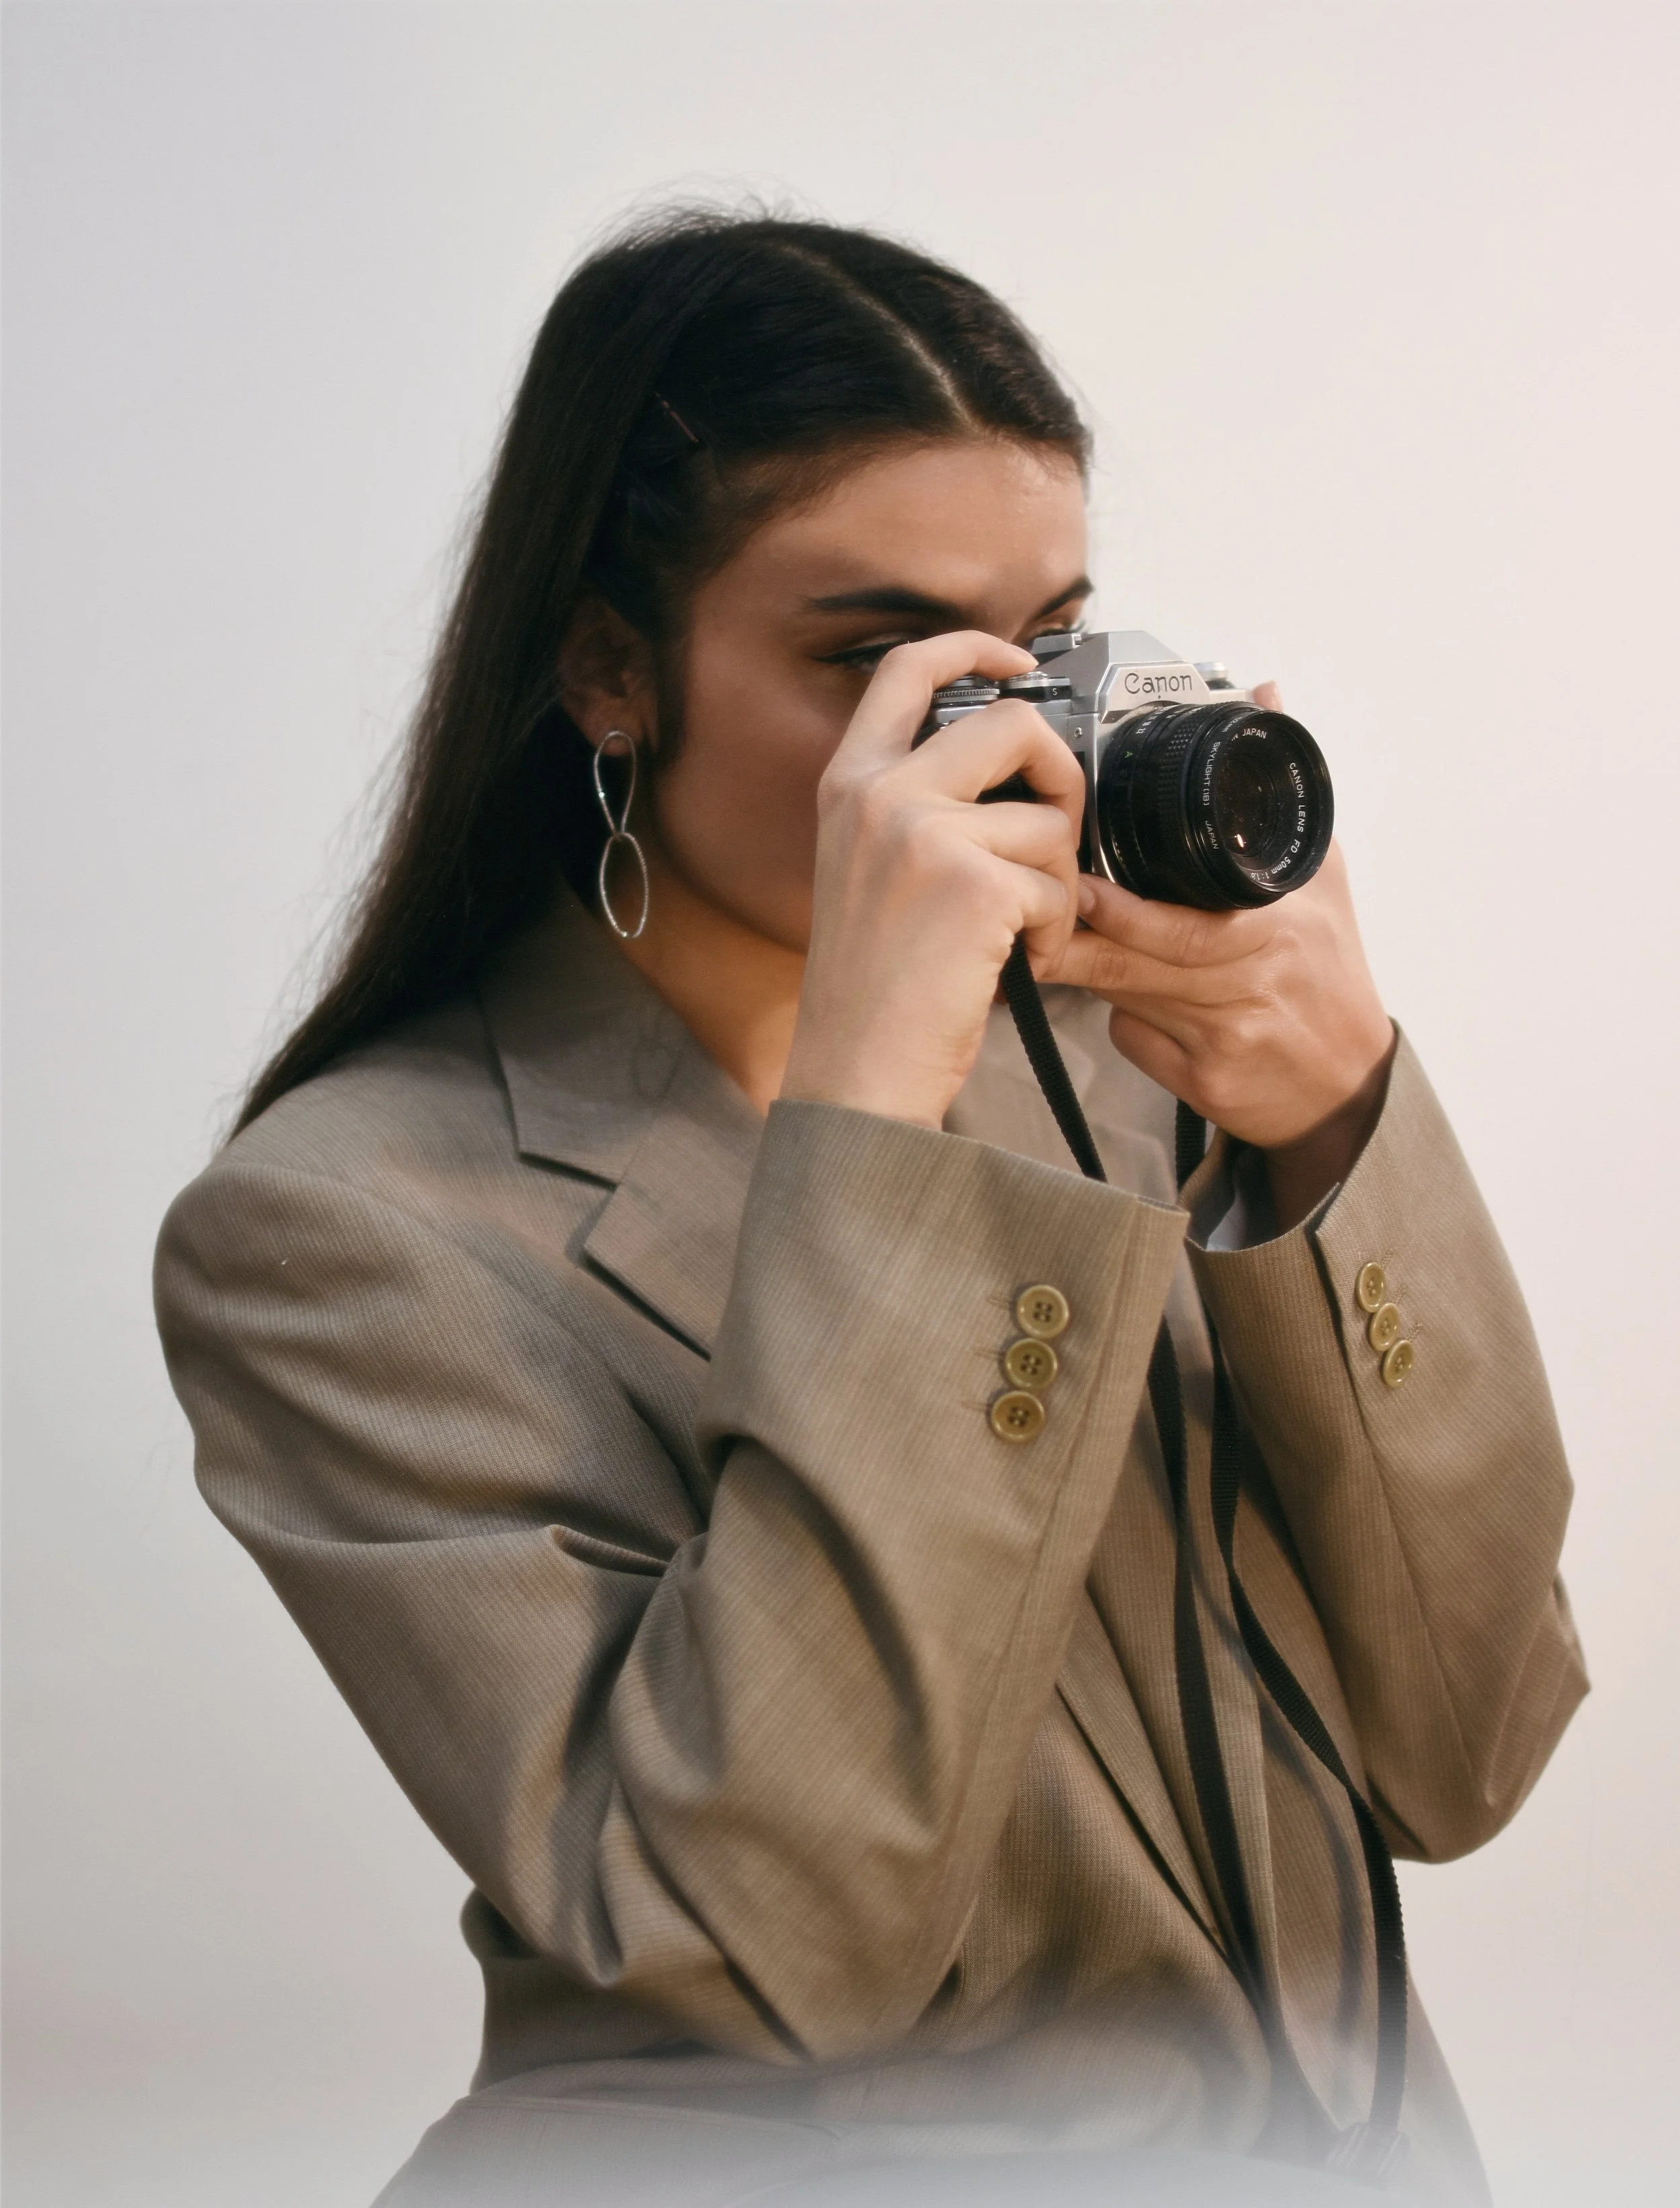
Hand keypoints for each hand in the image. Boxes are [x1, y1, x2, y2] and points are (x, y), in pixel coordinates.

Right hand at [781, 634, 1083, 1128]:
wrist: (856, 1072)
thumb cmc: (874, 990)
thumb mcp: (868, 872)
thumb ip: (918, 809)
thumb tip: (1015, 778)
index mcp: (849, 785)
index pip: (905, 671)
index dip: (972, 647)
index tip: (1017, 663)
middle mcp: (879, 795)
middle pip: (1011, 724)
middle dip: (1059, 776)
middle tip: (1055, 833)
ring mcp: (923, 833)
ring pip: (1048, 819)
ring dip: (1056, 883)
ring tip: (1019, 933)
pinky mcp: (973, 882)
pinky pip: (1057, 884)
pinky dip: (1054, 931)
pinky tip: (1016, 963)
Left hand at [1044, 839, 1395, 1229]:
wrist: (1351, 1086)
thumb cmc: (1329, 978)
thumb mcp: (1324, 886)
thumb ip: (1283, 807)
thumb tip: (1266, 712)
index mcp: (1281, 931)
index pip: (1188, 924)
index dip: (1125, 911)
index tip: (1081, 888)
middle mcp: (1253, 986)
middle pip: (1140, 963)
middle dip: (1081, 940)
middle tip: (1038, 914)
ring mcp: (1226, 1040)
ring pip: (1129, 999)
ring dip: (1089, 970)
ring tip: (1055, 945)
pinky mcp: (1206, 1084)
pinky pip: (1138, 1041)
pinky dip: (1128, 1021)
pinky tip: (1139, 1008)